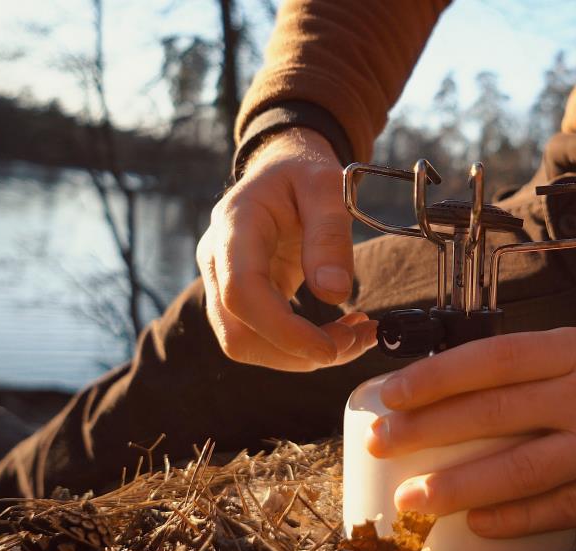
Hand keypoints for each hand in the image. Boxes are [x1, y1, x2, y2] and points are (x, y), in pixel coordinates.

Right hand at [197, 128, 376, 370]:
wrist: (283, 169)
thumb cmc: (305, 173)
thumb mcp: (327, 186)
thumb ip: (330, 234)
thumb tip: (333, 293)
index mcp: (234, 226)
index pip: (241, 292)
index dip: (282, 330)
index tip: (330, 348)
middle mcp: (217, 261)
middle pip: (238, 333)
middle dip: (298, 352)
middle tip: (358, 340)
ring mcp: (223, 284)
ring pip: (248, 345)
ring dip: (303, 356)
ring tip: (357, 336)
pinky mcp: (243, 300)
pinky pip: (263, 339)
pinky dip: (303, 347)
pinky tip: (343, 332)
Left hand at [368, 282, 575, 537]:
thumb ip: (574, 353)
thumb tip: (530, 377)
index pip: (489, 361)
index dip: (431, 379)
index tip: (389, 393)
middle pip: (489, 417)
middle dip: (425, 434)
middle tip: (378, 446)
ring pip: (520, 472)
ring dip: (460, 489)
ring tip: (415, 501)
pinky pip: (568, 508)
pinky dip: (522, 519)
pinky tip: (486, 525)